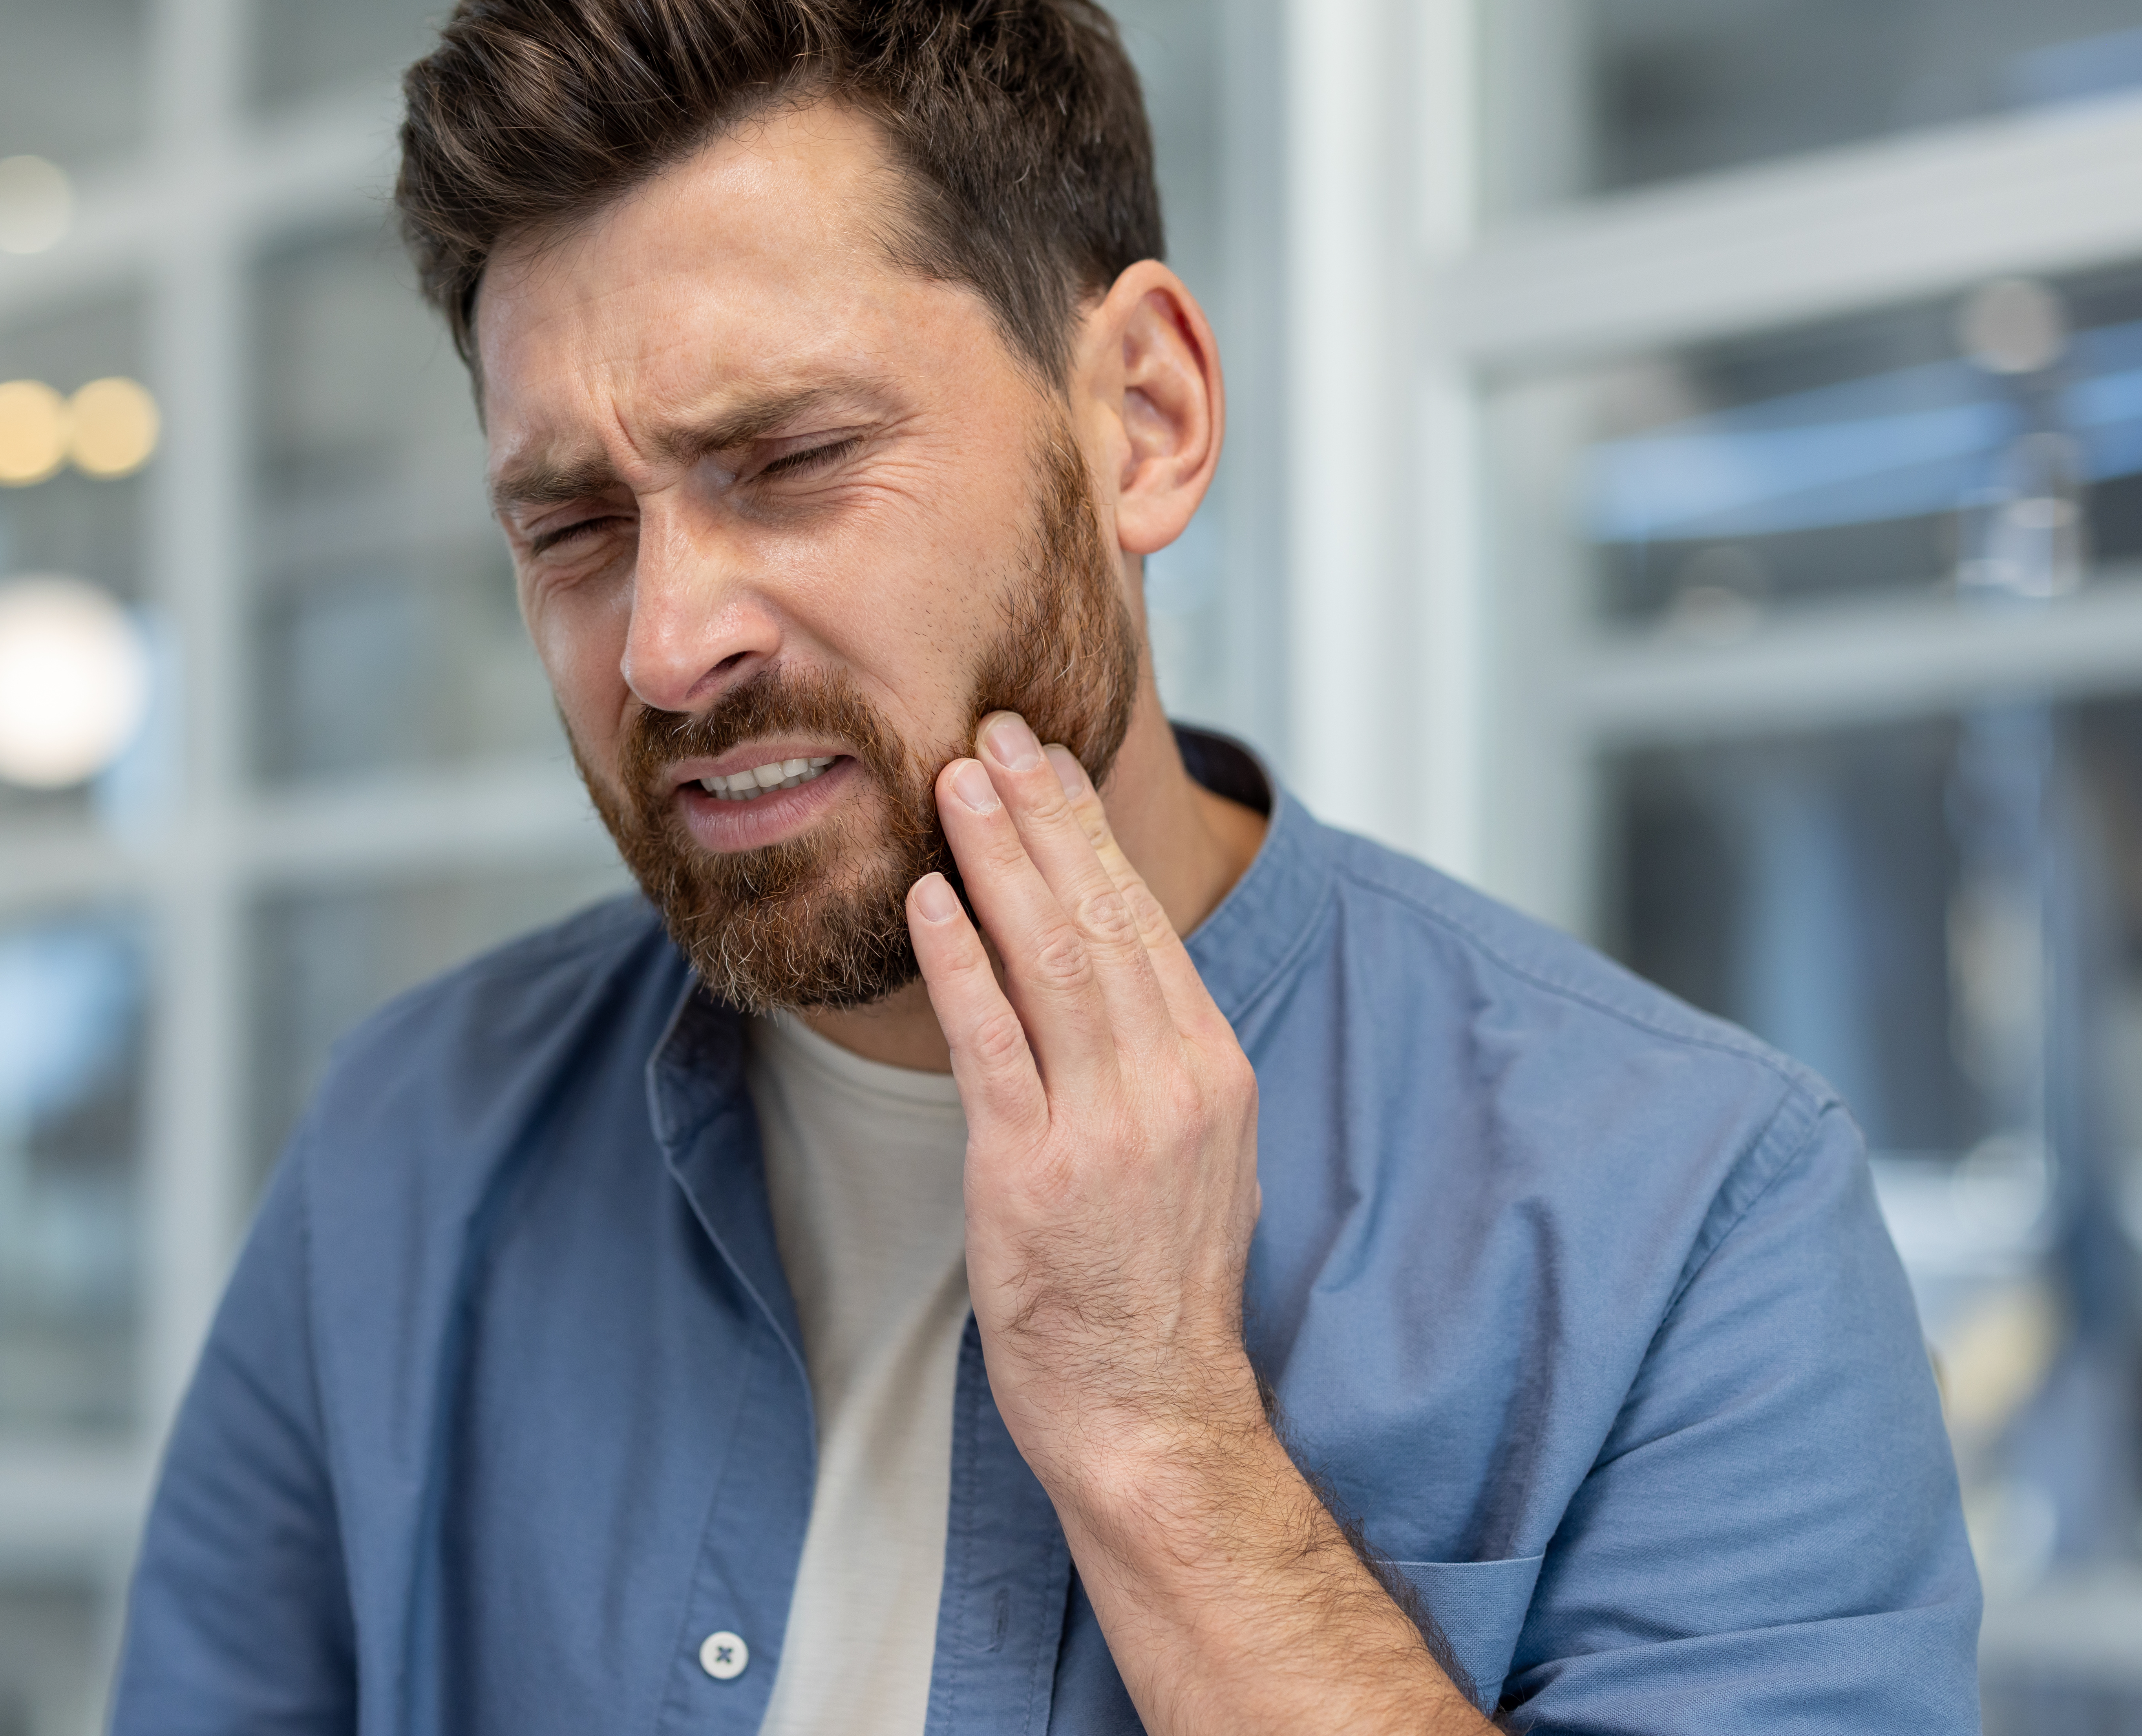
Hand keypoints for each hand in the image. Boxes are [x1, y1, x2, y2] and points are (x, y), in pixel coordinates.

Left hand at [909, 711, 1268, 1495]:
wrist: (1150, 1407)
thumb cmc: (1158, 1284)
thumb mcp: (1201, 1154)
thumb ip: (1164, 1061)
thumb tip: (1122, 973)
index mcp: (1211, 1073)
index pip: (1144, 924)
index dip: (1087, 834)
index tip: (1047, 763)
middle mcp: (1169, 1087)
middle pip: (1099, 920)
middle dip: (1040, 816)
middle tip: (993, 734)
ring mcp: (1102, 1129)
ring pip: (1048, 961)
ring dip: (996, 861)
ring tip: (953, 782)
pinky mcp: (1030, 1174)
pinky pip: (990, 1044)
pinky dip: (958, 962)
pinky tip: (930, 899)